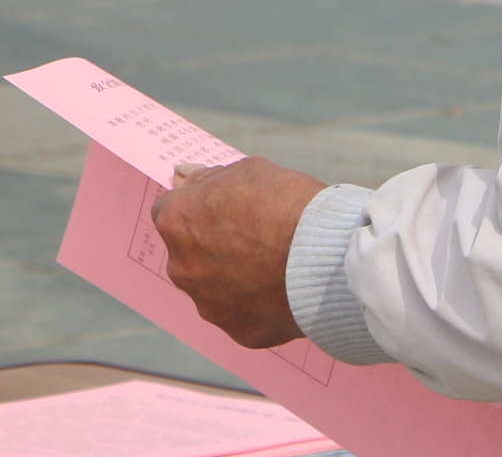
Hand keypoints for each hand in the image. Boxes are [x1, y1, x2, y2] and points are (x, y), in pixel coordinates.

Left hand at [154, 158, 328, 348]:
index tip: (227, 209)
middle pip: (190, 253)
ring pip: (212, 288)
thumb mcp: (247, 171)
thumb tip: (183, 176)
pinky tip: (281, 289)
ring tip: (273, 264)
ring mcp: (208, 304)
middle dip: (213, 245)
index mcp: (176, 222)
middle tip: (254, 236)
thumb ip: (208, 178)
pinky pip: (240, 315)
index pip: (173, 211)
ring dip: (232, 277)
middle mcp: (181, 268)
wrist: (328, 255)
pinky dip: (255, 305)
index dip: (202, 207)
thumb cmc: (287, 204)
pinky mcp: (237, 331)